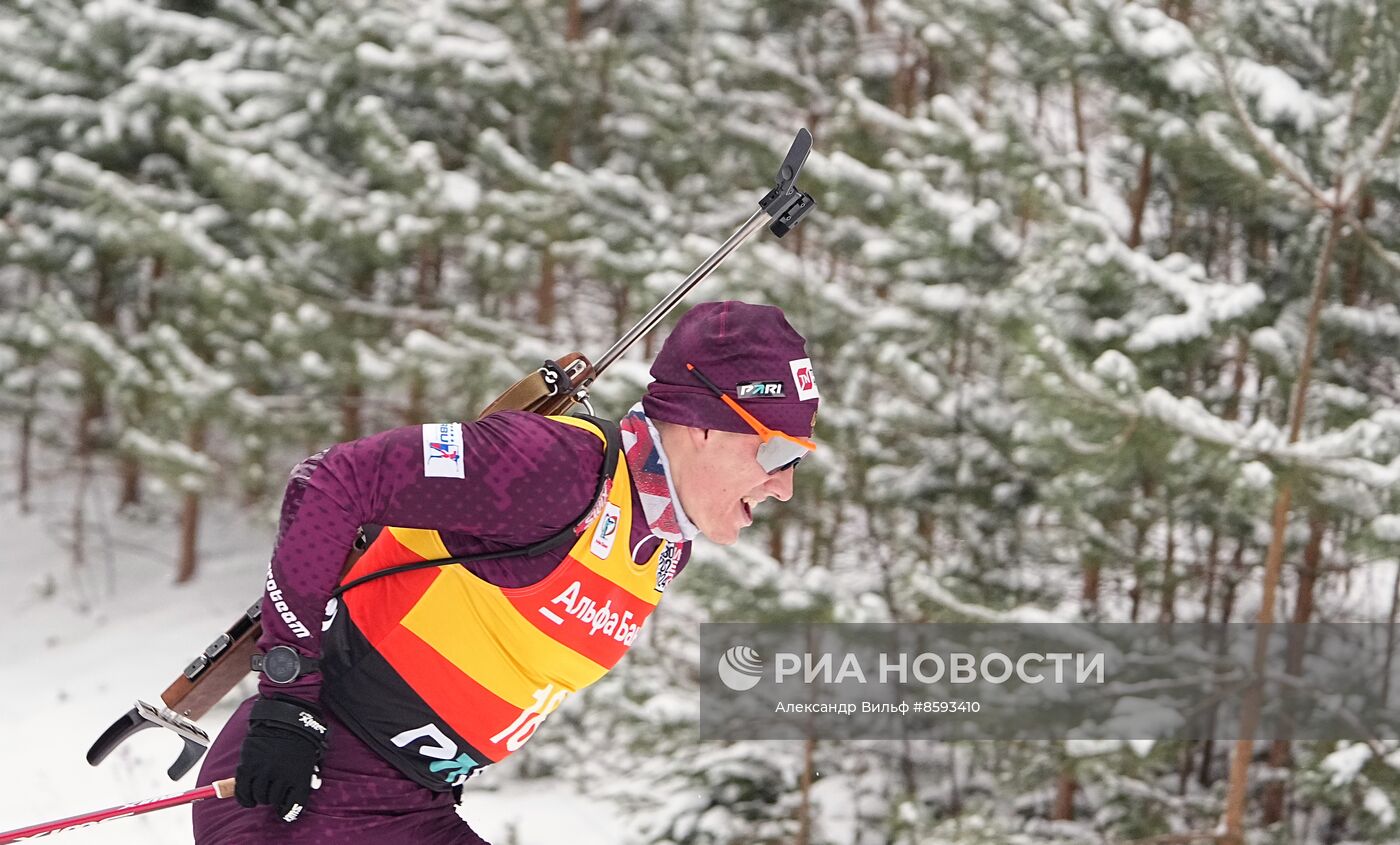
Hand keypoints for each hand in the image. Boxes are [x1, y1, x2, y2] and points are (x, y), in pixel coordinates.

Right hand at [234, 696, 328, 821]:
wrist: (286, 715)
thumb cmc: (302, 735)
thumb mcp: (311, 756)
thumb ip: (307, 774)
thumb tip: (310, 787)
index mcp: (299, 776)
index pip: (294, 804)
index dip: (289, 811)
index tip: (285, 812)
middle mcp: (281, 776)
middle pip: (274, 801)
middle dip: (274, 800)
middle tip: (273, 795)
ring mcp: (264, 771)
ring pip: (258, 797)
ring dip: (260, 798)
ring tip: (262, 793)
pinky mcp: (248, 766)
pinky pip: (242, 790)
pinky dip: (244, 798)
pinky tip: (248, 798)